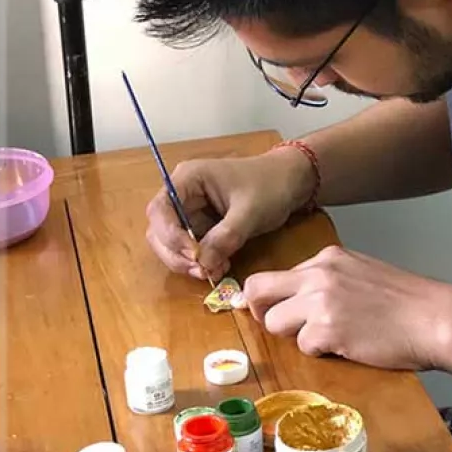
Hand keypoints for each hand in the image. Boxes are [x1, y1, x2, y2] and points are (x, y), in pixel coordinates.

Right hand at [144, 149, 314, 281]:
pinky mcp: (203, 225)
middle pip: (160, 230)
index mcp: (188, 179)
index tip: (192, 256)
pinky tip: (220, 267)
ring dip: (188, 262)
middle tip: (202, 271)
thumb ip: (225, 237)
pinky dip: (201, 261)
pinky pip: (192, 248)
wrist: (292, 182)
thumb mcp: (250, 212)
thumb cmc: (272, 185)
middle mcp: (182, 194)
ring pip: (173, 244)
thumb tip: (203, 264)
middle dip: (177, 254)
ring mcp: (192, 211)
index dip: (170, 236)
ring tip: (213, 271)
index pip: (160, 211)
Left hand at [242, 245, 451, 372]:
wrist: (436, 319)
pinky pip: (303, 346)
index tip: (277, 310)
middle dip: (260, 312)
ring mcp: (321, 301)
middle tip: (281, 328)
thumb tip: (301, 300)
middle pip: (258, 290)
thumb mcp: (364, 274)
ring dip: (296, 335)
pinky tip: (349, 346)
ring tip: (330, 338)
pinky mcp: (327, 329)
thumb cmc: (409, 303)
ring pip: (274, 322)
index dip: (273, 297)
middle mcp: (319, 273)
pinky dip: (322, 352)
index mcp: (329, 258)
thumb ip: (331, 280)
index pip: (278, 274)